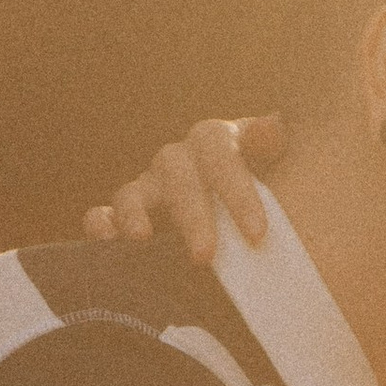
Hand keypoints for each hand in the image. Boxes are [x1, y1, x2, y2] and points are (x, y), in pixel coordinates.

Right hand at [84, 114, 285, 264]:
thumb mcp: (285, 167)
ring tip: (141, 239)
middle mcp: (180, 160)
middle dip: (190, 216)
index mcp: (219, 143)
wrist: (253, 219)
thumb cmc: (276, 191)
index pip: (220, 153)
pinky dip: (100, 225)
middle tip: (204, 257)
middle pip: (177, 174)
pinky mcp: (127, 217)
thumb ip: (280, 146)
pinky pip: (104, 214)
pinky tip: (106, 241)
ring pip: (134, 191)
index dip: (236, 192)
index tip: (256, 234)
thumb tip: (272, 128)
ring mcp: (150, 187)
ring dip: (134, 213)